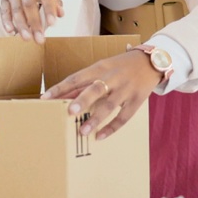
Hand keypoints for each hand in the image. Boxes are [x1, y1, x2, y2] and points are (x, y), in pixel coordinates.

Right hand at [0, 0, 63, 42]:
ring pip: (16, 9)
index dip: (49, 9)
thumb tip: (60, 14)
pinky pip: (4, 10)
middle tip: (40, 39)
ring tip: (28, 39)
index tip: (52, 24)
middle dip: (34, 23)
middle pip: (29, 4)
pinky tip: (11, 32)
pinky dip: (7, 22)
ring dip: (22, 26)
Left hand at [41, 51, 160, 140]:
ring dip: (96, 119)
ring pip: (109, 105)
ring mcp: (126, 89)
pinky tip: (100, 136)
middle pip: (95, 89)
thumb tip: (62, 97)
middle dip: (82, 100)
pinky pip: (124, 116)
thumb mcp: (103, 68)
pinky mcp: (137, 100)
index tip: (45, 98)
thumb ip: (84, 83)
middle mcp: (113, 78)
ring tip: (82, 131)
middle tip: (69, 112)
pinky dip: (112, 128)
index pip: (77, 77)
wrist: (152, 61)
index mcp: (100, 67)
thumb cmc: (120, 66)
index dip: (61, 88)